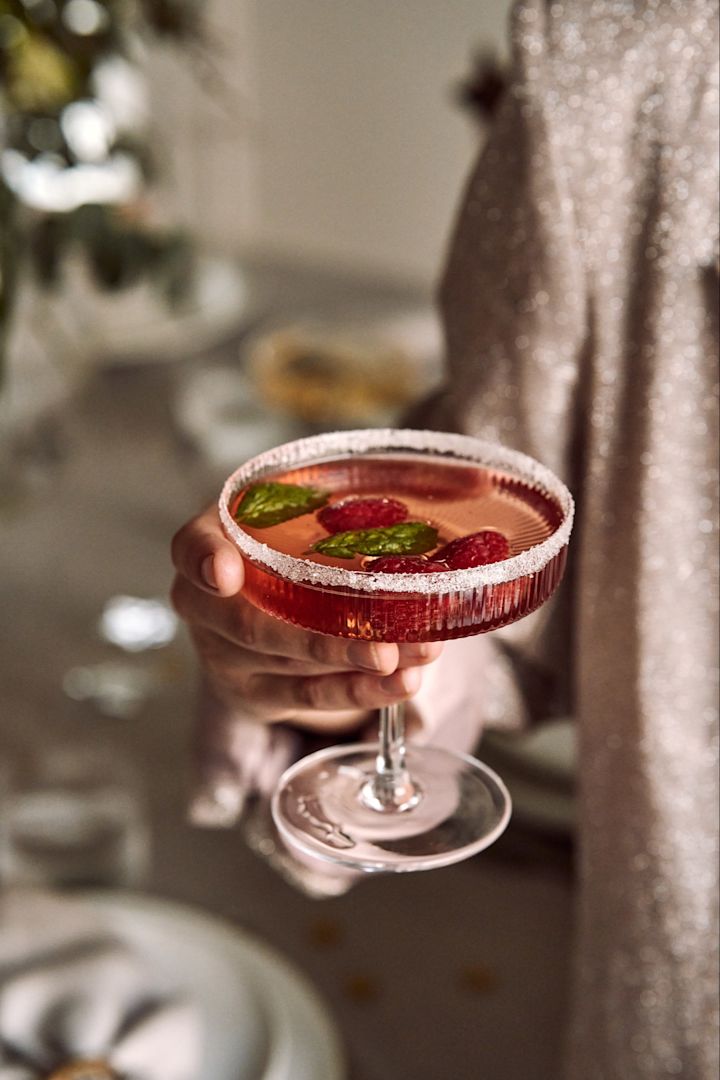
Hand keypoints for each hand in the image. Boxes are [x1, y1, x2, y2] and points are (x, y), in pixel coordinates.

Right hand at [171, 505, 442, 735]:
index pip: (190, 547)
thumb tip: (486, 479)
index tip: (226, 570)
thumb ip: (391, 490)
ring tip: (419, 653)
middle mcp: (209, 604)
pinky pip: (311, 697)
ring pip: (288, 666)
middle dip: (320, 636)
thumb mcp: (322, 508)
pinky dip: (362, 690)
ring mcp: (229, 656)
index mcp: (214, 540)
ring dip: (357, 663)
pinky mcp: (259, 694)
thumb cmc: (303, 542)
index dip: (204, 558)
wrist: (278, 596)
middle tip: (382, 638)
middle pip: (251, 624)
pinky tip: (404, 680)